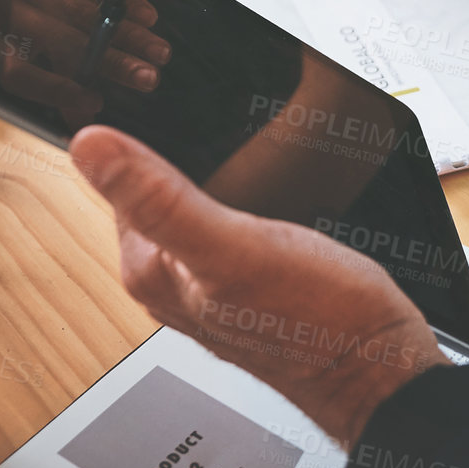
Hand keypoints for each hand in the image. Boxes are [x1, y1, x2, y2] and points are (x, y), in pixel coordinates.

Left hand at [72, 126, 446, 445]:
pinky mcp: (250, 281)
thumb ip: (158, 199)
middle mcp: (172, 279)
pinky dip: (240, 198)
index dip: (135, 138)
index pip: (118, 182)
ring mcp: (211, 282)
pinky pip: (228, 223)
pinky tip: (263, 191)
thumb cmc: (315, 320)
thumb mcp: (231, 245)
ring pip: (195, 206)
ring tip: (232, 144)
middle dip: (178, 153)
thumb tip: (90, 147)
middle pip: (156, 192)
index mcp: (150, 268)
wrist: (377, 366)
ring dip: (212, 175)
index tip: (149, 101)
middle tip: (200, 115)